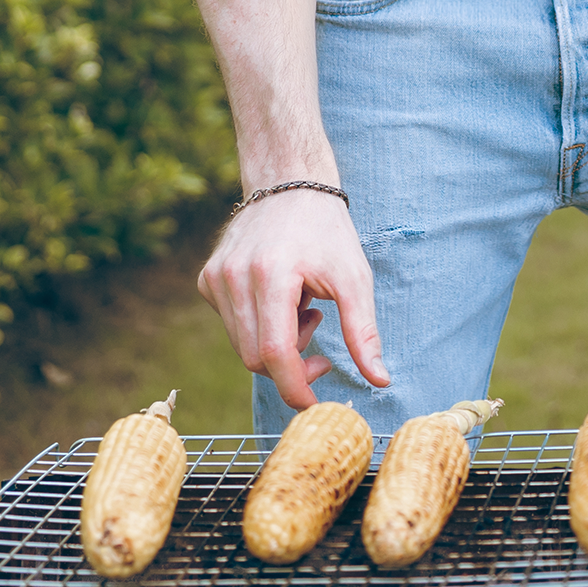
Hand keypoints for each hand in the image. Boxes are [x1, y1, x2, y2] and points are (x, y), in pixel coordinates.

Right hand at [196, 188, 390, 409]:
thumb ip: (363, 332)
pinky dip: (259, 324)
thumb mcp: (354, 279)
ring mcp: (216, 277)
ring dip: (276, 342)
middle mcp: (234, 277)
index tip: (314, 402)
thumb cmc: (327, 231)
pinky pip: (232, 325)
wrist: (290, 184)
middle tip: (319, 335)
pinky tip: (281, 296)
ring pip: (241, 345)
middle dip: (290, 364)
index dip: (294, 386)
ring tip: (301, 306)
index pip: (273, 353)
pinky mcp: (208, 279)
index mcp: (271, 275)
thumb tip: (380, 382)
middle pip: (255, 358)